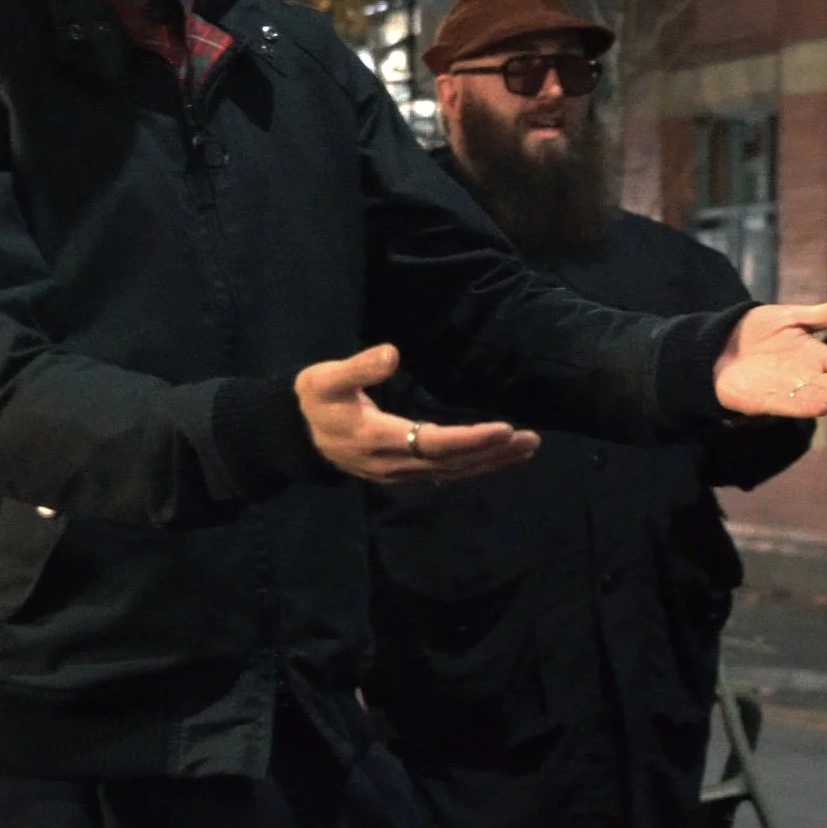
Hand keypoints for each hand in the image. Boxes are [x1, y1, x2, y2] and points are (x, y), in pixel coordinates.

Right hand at [294, 343, 540, 484]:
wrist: (297, 435)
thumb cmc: (315, 401)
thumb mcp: (324, 379)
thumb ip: (358, 367)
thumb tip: (393, 353)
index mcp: (378, 438)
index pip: (433, 443)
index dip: (470, 439)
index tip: (503, 429)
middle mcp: (394, 463)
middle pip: (452, 462)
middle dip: (492, 452)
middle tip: (530, 439)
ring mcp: (400, 473)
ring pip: (453, 472)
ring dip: (491, 462)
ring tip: (527, 448)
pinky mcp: (405, 474)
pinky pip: (447, 474)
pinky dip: (476, 466)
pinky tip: (501, 458)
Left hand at [714, 298, 826, 419]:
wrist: (719, 345)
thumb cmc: (758, 331)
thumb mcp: (796, 316)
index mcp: (817, 357)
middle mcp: (808, 377)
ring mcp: (788, 391)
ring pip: (819, 396)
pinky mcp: (766, 401)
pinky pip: (789, 404)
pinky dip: (804, 406)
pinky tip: (821, 407)